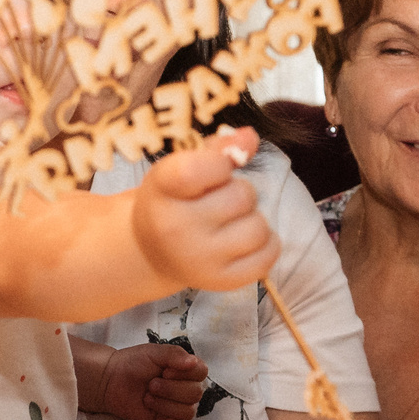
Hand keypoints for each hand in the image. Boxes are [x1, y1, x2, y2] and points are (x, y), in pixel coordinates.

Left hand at [92, 341, 208, 419]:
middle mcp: (185, 390)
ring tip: (147, 398)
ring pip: (187, 412)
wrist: (111, 380)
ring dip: (165, 405)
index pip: (202, 372)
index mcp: (186, 371)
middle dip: (171, 390)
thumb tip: (193, 362)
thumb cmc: (133, 363)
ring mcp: (177, 408)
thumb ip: (174, 354)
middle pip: (195, 394)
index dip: (185, 374)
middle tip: (151, 385)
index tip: (166, 371)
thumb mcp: (153, 352)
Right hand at [133, 128, 276, 294]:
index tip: (218, 169)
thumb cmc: (171, 201)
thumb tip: (251, 138)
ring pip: (258, 227)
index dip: (223, 163)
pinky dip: (266, 245)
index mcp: (163, 189)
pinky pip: (268, 256)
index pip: (203, 168)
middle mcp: (178, 227)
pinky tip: (245, 240)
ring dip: (253, 219)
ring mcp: (200, 259)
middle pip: (243, 196)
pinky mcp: (222, 281)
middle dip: (239, 192)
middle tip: (220, 200)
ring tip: (232, 222)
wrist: (150, 252)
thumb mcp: (179, 168)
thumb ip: (217, 149)